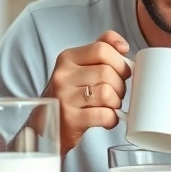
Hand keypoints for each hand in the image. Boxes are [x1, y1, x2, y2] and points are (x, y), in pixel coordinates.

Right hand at [43, 30, 130, 155]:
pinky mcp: (70, 119)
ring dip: (116, 102)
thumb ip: (102, 50)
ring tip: (110, 106)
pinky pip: (104, 115)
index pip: (102, 49)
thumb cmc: (71, 94)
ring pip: (107, 93)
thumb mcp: (81, 67)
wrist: (47, 125)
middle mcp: (62, 75)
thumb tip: (123, 46)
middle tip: (117, 94)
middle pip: (107, 72)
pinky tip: (108, 119)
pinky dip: (112, 118)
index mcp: (67, 58)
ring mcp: (64, 97)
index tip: (123, 72)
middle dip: (120, 85)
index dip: (120, 62)